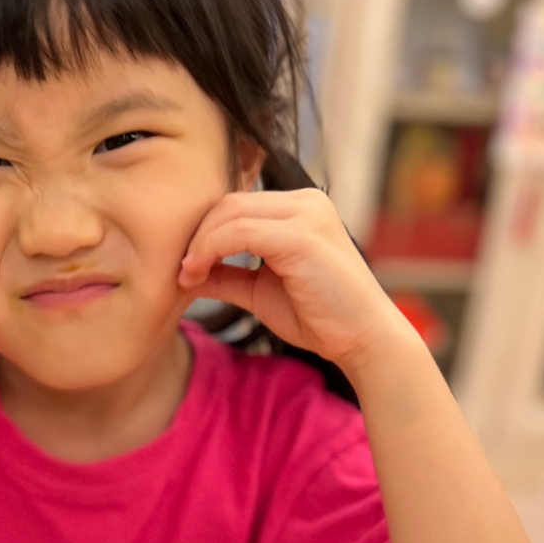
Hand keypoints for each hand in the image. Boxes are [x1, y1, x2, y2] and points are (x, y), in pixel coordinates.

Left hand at [176, 188, 413, 367]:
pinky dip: (211, 249)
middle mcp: (306, 202)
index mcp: (301, 208)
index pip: (237, 204)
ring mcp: (307, 214)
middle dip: (196, 233)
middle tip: (179, 269)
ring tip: (186, 274)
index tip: (185, 265)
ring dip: (199, 243)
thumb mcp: (262, 291)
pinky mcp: (302, 235)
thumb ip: (228, 275)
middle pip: (229, 202)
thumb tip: (185, 271)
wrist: (364, 340)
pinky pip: (239, 232)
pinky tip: (196, 272)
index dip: (203, 230)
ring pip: (230, 212)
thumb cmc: (321, 318)